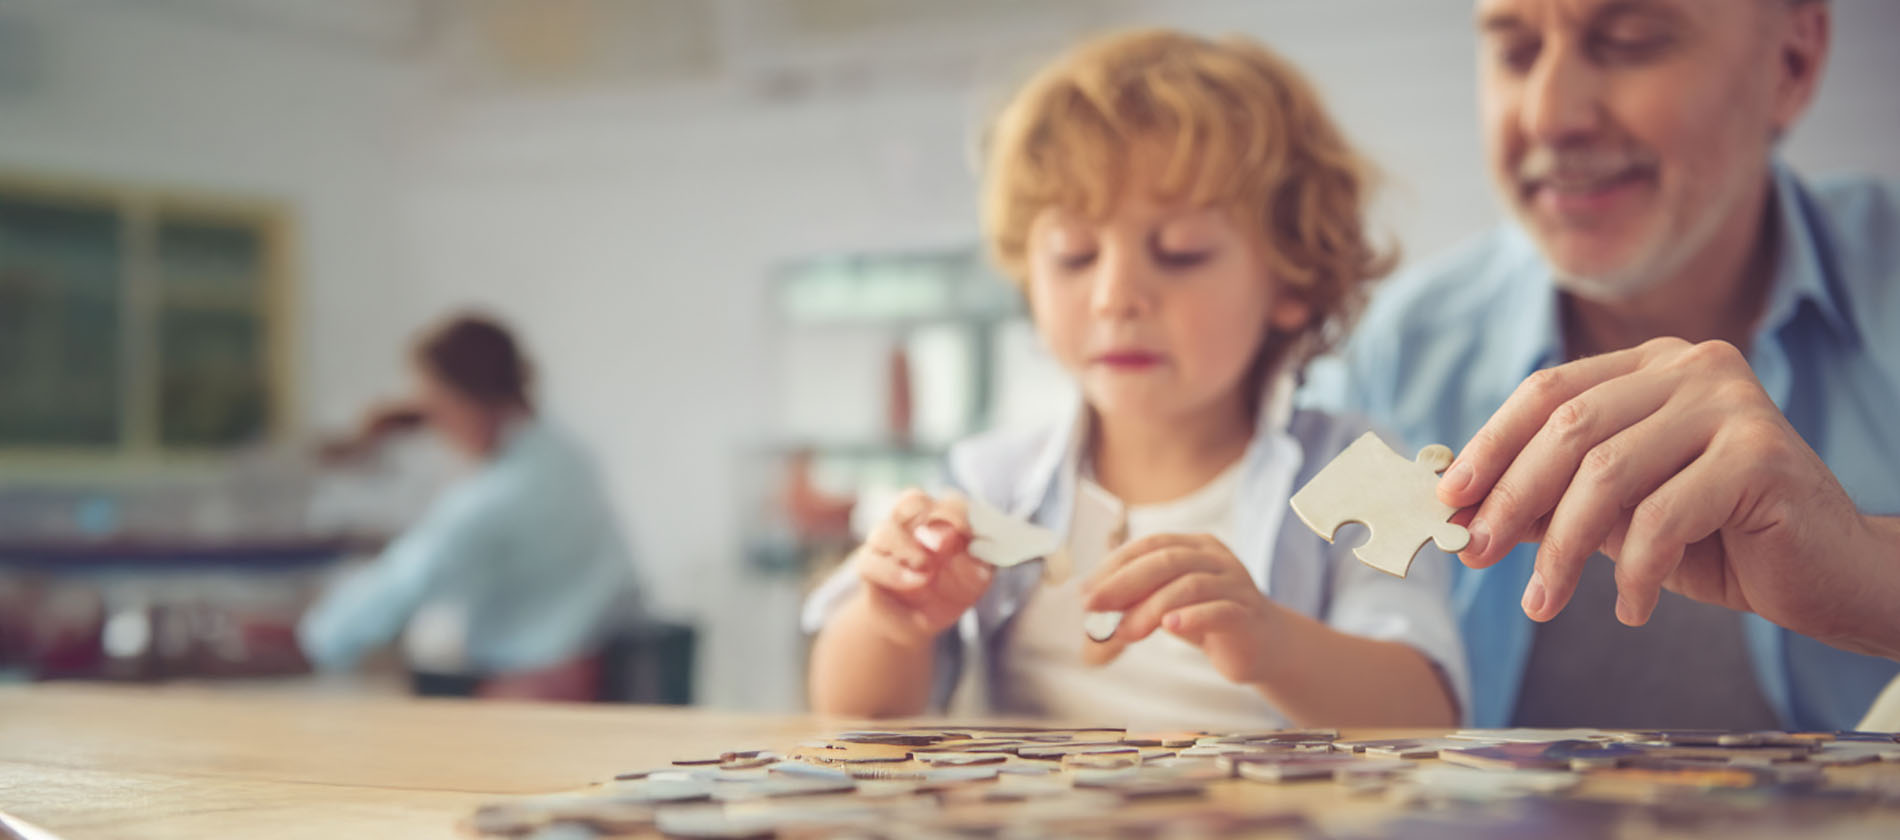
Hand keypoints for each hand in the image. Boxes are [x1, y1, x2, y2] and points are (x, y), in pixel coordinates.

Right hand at [849, 489, 993, 647]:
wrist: (916, 621)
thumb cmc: (948, 590)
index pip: (948, 501)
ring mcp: (886, 544)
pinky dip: (894, 572)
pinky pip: (870, 563)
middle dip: (930, 518)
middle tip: (946, 543)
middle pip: (911, 500)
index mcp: (941, 518)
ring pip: (885, 530)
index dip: (959, 511)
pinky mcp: (869, 567)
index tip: (969, 532)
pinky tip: (915, 582)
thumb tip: (979, 553)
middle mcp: (910, 524)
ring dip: (908, 548)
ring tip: (927, 570)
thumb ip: (979, 564)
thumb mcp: (974, 580)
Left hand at [1081, 533, 1277, 685]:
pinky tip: (1170, 626)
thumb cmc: (1208, 619)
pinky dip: (1192, 617)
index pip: (1149, 545)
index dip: (1114, 565)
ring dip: (1150, 608)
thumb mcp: (1168, 606)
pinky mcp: (1248, 614)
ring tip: (1123, 632)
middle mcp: (1216, 558)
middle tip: (1093, 607)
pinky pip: (1220, 610)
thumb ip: (1137, 602)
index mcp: (1195, 546)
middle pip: (1166, 559)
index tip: (1085, 590)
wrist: (1264, 645)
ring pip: (1189, 585)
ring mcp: (1236, 583)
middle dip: (1123, 583)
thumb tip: (1093, 609)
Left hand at [1439, 337, 1896, 653]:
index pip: (1549, 391)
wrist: (1829, 574)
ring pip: (1608, 475)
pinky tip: (1629, 608)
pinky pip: (1664, 517)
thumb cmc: (1716, 540)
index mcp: (1650, 366)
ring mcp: (1732, 403)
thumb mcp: (1617, 514)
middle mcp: (1692, 367)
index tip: (1447, 499)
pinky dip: (1633, 572)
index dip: (1491, 445)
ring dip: (1561, 549)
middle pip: (1569, 428)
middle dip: (1511, 499)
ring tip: (1542, 603)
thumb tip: (1460, 507)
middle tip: (1473, 556)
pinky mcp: (1761, 454)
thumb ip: (1551, 497)